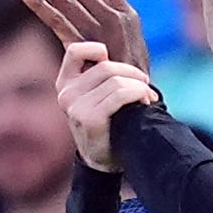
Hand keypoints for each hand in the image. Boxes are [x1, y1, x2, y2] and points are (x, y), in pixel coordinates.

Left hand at [19, 0, 149, 73]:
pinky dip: (40, 6)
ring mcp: (98, 31)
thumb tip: (97, 30)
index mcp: (128, 15)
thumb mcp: (131, 52)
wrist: (137, 105)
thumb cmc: (133, 82)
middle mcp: (114, 18)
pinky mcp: (83, 46)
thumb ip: (115, 36)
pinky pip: (58, 20)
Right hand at [55, 43, 157, 171]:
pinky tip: (145, 104)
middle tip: (145, 85)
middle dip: (132, 73)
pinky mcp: (89, 119)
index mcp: (65, 84)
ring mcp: (75, 107)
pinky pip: (121, 95)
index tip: (115, 65)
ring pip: (116, 81)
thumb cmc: (106, 126)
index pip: (75, 51)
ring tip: (147, 98)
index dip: (98, 50)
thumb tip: (123, 52)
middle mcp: (66, 94)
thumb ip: (101, 76)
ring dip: (140, 86)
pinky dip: (139, 95)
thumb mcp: (96, 97)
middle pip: (106, 66)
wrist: (102, 162)